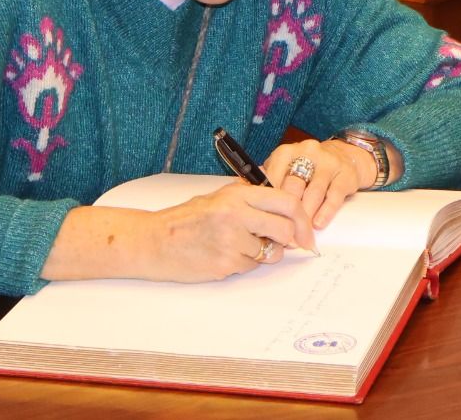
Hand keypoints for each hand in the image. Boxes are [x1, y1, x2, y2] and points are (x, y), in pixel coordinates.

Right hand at [43, 180, 316, 283]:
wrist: (154, 241)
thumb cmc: (187, 219)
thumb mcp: (220, 197)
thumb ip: (252, 200)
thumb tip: (288, 208)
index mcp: (238, 194)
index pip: (287, 202)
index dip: (303, 218)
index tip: (306, 231)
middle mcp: (237, 215)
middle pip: (285, 230)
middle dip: (293, 241)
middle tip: (294, 245)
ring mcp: (231, 241)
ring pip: (268, 252)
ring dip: (261, 253)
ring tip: (235, 244)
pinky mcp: (225, 264)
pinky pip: (250, 266)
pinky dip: (244, 263)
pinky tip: (223, 254)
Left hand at [263, 138, 371, 228]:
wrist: (345, 157)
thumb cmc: (308, 168)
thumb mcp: (286, 168)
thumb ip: (269, 180)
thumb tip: (249, 198)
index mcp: (287, 152)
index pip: (274, 177)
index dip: (270, 201)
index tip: (267, 220)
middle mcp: (308, 152)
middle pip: (294, 185)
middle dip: (287, 212)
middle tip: (283, 232)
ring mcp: (328, 162)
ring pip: (314, 192)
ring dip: (306, 215)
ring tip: (299, 234)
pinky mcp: (346, 174)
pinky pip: (334, 196)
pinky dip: (325, 212)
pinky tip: (318, 224)